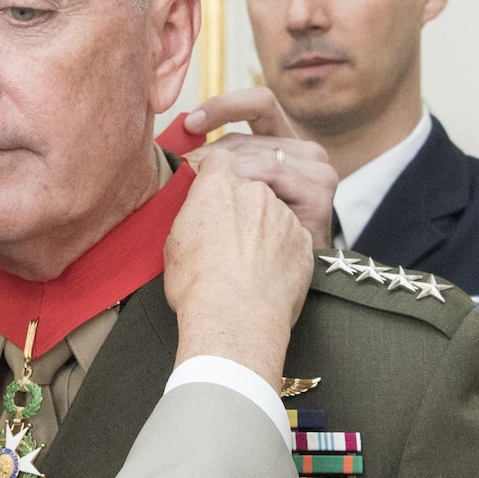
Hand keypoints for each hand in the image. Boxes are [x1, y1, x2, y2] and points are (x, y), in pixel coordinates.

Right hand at [164, 153, 311, 386]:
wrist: (234, 319)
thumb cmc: (196, 283)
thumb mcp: (174, 240)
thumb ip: (192, 211)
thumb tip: (197, 207)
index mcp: (219, 185)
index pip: (221, 158)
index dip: (215, 173)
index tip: (210, 190)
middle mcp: (256, 192)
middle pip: (250, 184)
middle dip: (240, 202)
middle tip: (225, 232)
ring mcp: (284, 216)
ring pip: (272, 212)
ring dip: (261, 227)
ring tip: (245, 260)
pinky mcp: (304, 241)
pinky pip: (291, 237)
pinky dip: (280, 249)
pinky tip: (264, 272)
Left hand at [180, 87, 336, 247]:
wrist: (262, 291)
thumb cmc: (237, 246)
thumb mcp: (226, 192)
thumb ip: (212, 165)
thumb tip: (178, 143)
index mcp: (282, 144)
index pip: (258, 104)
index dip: (223, 106)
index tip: (189, 124)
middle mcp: (305, 152)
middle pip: (246, 138)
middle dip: (208, 157)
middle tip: (181, 178)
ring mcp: (317, 170)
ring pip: (257, 155)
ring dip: (224, 176)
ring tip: (204, 203)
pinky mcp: (320, 191)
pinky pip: (272, 172)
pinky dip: (246, 184)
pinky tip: (233, 206)